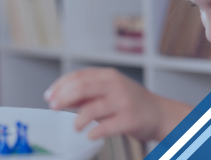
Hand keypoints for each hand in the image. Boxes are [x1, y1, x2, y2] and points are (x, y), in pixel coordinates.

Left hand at [44, 68, 192, 140]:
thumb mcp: (108, 91)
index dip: (60, 86)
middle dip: (63, 98)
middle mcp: (115, 86)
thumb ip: (87, 93)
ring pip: (92, 108)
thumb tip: (60, 97)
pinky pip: (107, 126)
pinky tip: (90, 135)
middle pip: (82, 88)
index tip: (49, 96)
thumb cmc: (131, 102)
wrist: (160, 113)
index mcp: (108, 76)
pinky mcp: (130, 119)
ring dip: (78, 120)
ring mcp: (123, 102)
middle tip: (54, 108)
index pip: (78, 76)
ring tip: (75, 127)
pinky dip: (95, 132)